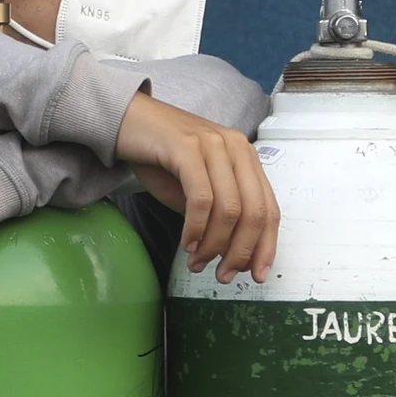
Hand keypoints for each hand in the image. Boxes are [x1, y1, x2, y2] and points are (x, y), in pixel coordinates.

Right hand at [114, 92, 277, 282]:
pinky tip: (187, 242)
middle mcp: (236, 148)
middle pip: (253, 212)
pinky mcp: (187, 147)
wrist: (127, 121)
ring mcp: (213, 145)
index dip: (266, 246)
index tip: (257, 274)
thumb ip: (218, 215)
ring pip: (229, 209)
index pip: (269, 208)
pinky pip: (201, 198)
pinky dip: (196, 228)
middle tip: (223, 275)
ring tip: (197, 262)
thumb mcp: (198, 189)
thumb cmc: (161, 158)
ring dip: (214, 245)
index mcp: (245, 158)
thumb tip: (232, 255)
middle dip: (240, 252)